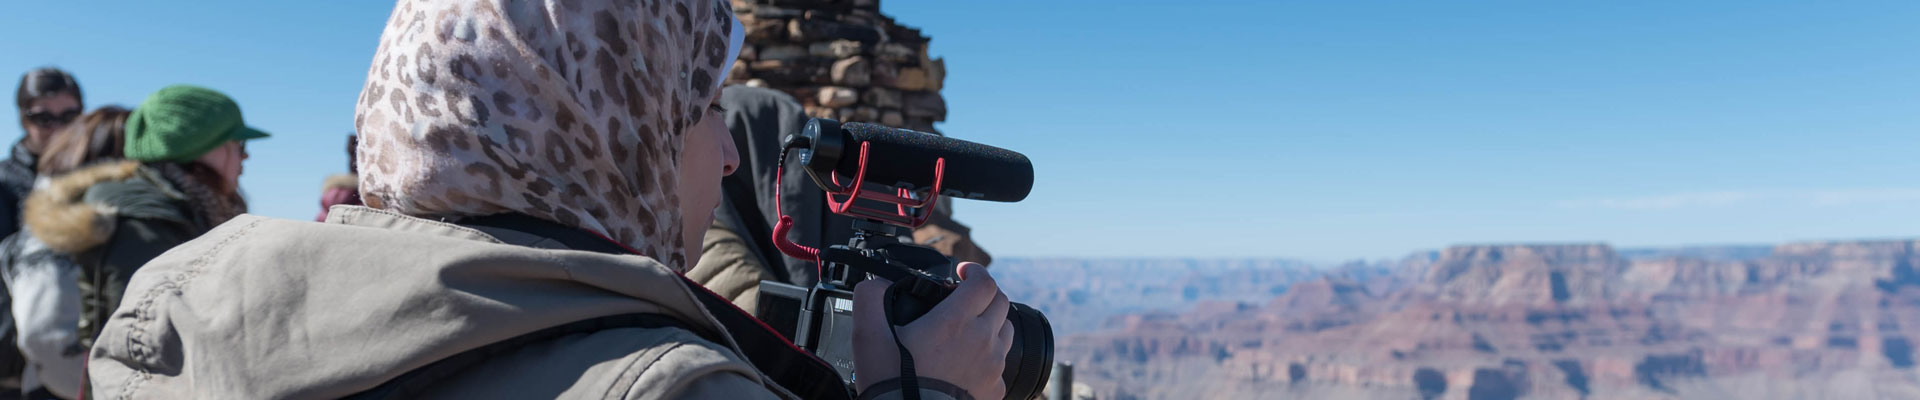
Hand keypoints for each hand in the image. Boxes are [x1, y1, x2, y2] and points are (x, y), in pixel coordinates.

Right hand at [853, 262, 1012, 398]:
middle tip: (963, 298)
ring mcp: (992, 367)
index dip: (974, 270)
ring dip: (990, 323)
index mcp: (956, 322)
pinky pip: (1001, 365)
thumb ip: (870, 299)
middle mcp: (982, 340)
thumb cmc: (891, 384)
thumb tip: (876, 284)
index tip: (961, 272)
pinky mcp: (994, 390)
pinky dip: (988, 358)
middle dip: (983, 293)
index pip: (984, 282)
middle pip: (1000, 302)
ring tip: (968, 330)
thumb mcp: (868, 335)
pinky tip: (968, 364)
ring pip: (1005, 332)